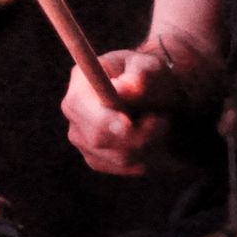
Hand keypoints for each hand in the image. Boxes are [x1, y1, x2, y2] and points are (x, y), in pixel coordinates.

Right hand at [61, 48, 179, 175]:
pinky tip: (156, 140)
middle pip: (97, 139)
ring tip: (161, 123)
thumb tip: (124, 89)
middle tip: (162, 121)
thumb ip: (140, 75)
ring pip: (119, 157)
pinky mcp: (96, 159)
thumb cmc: (151, 77)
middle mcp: (74, 111)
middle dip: (137, 135)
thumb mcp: (150, 67)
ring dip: (150, 145)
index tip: (130, 123)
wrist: (155, 96)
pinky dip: (150, 158)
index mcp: (80, 82)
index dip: (102, 120)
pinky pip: (127, 168)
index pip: (80, 107)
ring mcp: (81, 138)